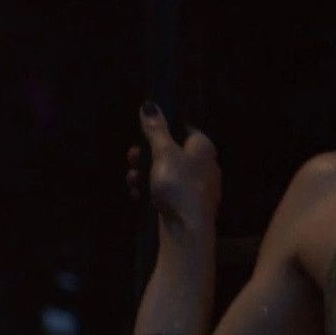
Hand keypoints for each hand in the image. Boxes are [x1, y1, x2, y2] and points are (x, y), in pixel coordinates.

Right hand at [125, 101, 220, 237]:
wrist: (188, 230)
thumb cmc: (179, 184)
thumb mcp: (164, 153)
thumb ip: (155, 130)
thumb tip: (149, 104)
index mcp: (204, 147)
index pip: (184, 129)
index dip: (163, 129)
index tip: (143, 135)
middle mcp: (204, 164)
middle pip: (171, 151)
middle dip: (147, 154)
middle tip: (131, 158)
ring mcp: (196, 186)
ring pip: (166, 172)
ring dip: (145, 173)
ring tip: (132, 179)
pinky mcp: (186, 204)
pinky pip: (167, 190)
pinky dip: (151, 190)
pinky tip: (137, 194)